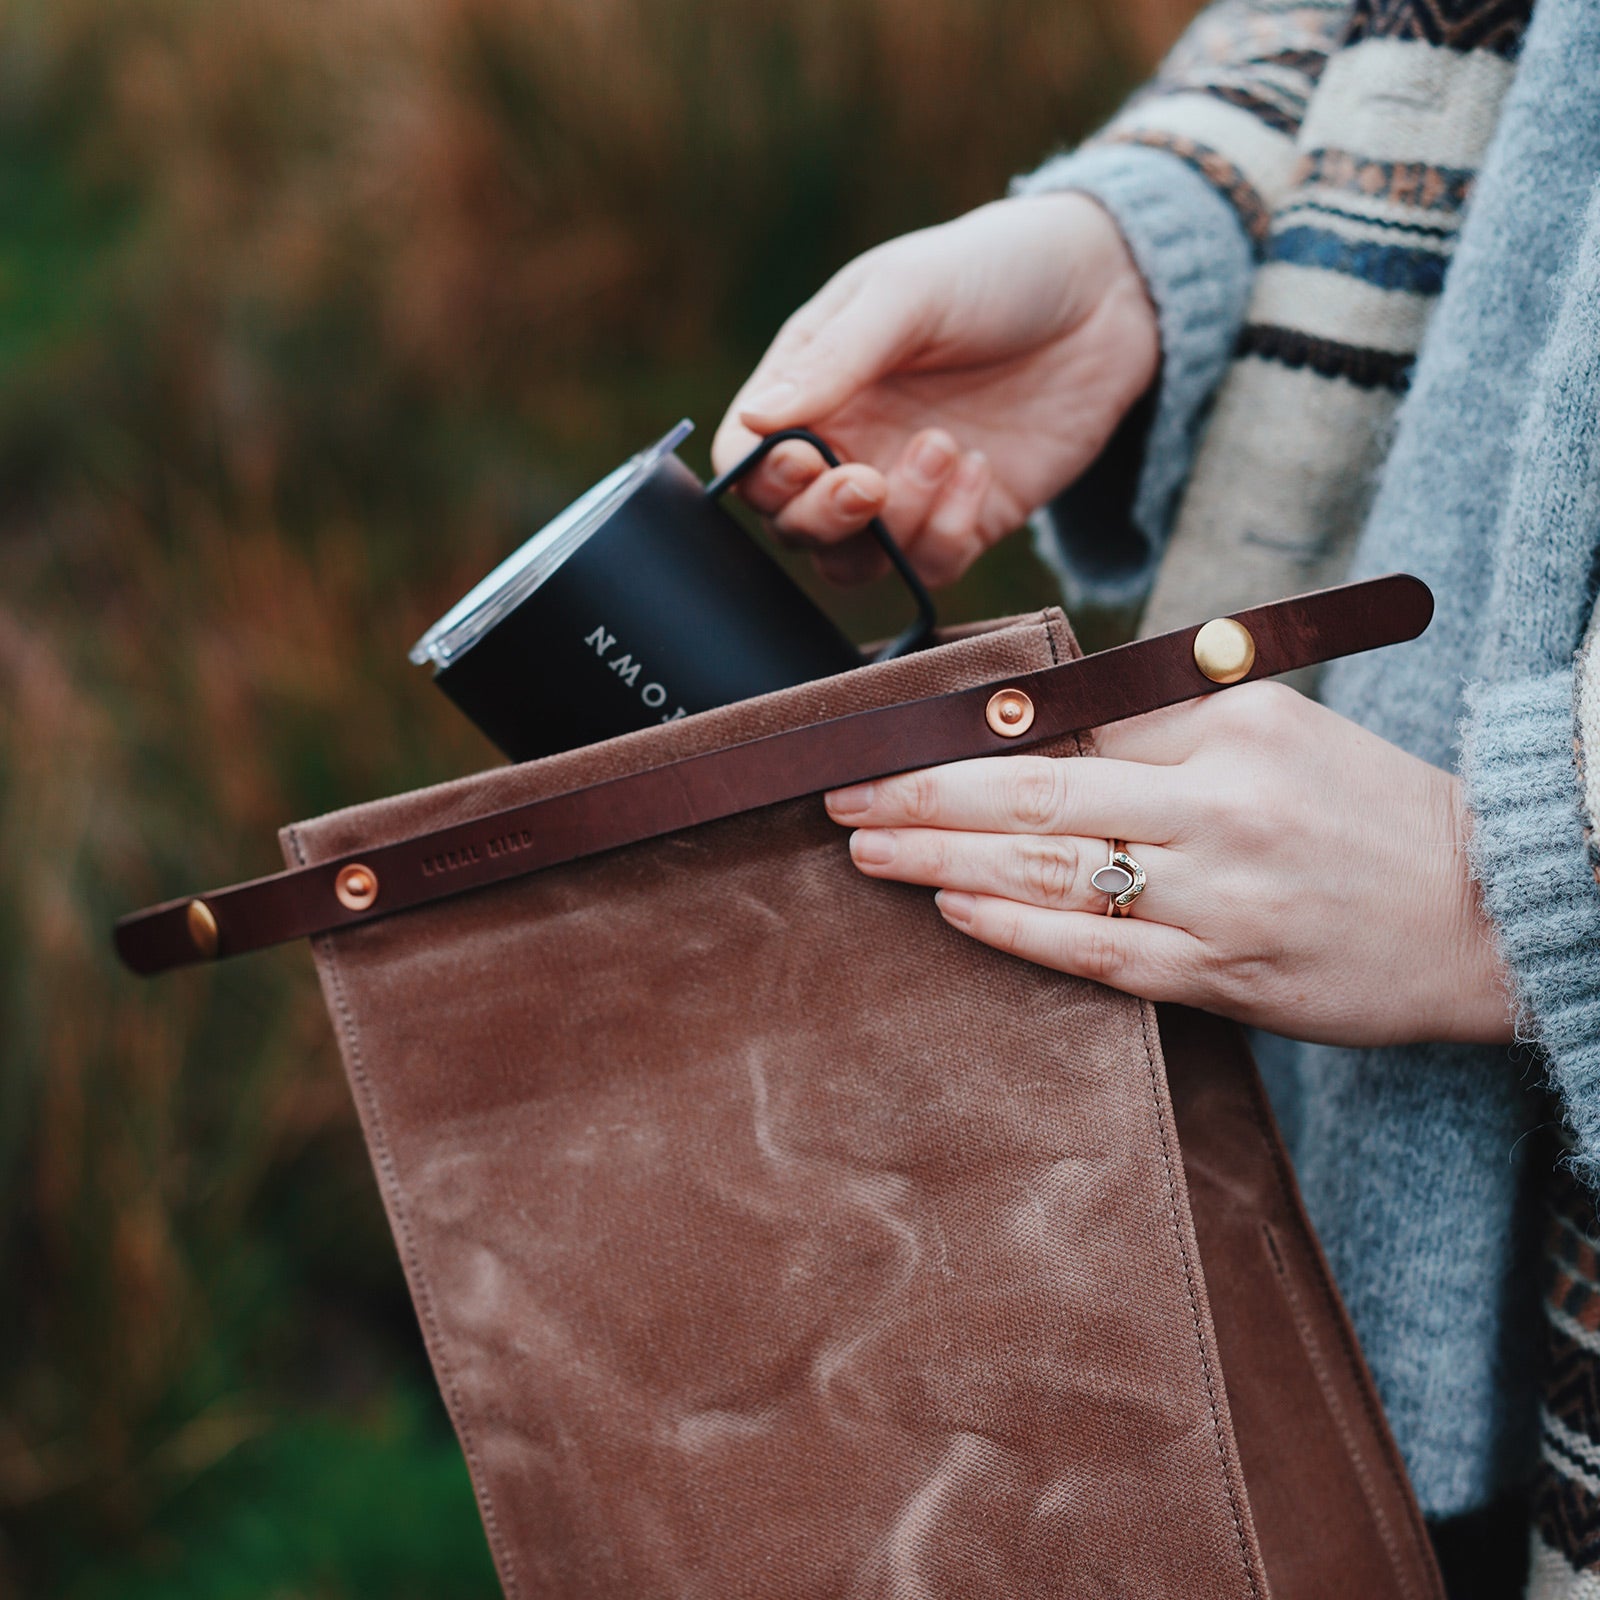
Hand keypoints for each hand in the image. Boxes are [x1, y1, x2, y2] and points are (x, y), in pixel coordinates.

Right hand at [711, 192, 1158, 587]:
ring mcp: (904, 489)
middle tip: (869, 481)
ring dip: (894, 525)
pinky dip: (947, 532)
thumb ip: (833, 360)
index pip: (747, 462)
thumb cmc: (993, 269)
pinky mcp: (965, 519)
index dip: (763, 480)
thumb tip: (756, 424)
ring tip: (947, 447)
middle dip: (823, 518)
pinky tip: (980, 467)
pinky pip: (929, 565)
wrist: (1109, 291)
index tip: (808, 460)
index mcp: (811, 385)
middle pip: (793, 527)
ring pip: (855, 562)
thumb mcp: (908, 294)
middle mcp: (847, 444)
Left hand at [824, 682, 1516, 1047]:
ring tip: (868, 850)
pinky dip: (1016, 932)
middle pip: (1035, 797)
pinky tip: (949, 913)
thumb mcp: (1279, 728)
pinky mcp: (1224, 974)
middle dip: (923, 796)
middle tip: (843, 796)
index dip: (966, 738)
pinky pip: (1097, 955)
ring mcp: (1219, 897)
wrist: (1487, 908)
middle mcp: (1219, 806)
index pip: (1069, 727)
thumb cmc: (1371, 810)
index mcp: (1230, 728)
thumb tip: (1036, 722)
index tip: (892, 739)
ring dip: (943, 862)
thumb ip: (1163, 722)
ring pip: (1052, 876)